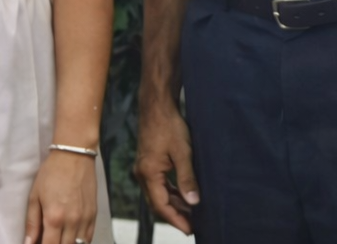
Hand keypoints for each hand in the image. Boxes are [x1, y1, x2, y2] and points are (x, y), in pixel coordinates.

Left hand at [24, 149, 96, 243]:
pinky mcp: (94, 214)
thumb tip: (28, 243)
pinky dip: (80, 242)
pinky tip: (72, 238)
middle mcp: (72, 222)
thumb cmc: (51, 173)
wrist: (74, 155)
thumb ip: (32, 223)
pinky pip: (89, 237)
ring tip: (59, 238)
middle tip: (48, 239)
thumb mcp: (35, 196)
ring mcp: (85, 219)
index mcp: (54, 218)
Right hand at [133, 102, 198, 234]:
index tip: (190, 230)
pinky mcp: (149, 163)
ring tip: (192, 213)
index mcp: (148, 173)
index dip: (176, 220)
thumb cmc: (169, 125)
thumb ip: (187, 179)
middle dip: (175, 216)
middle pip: (158, 203)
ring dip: (174, 204)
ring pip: (159, 195)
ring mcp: (144, 169)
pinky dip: (171, 193)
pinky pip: (159, 185)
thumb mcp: (183, 152)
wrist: (157, 106)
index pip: (161, 205)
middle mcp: (142, 174)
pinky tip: (183, 196)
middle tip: (194, 226)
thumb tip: (194, 202)